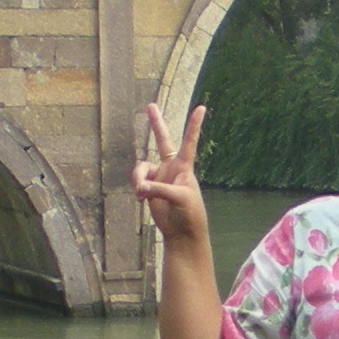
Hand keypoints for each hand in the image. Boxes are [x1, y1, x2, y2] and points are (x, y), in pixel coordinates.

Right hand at [134, 103, 208, 245]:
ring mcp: (160, 176)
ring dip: (138, 177)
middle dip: (156, 124)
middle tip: (151, 105)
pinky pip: (138, 180)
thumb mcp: (179, 199)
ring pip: (142, 167)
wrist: (181, 232)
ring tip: (141, 192)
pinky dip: (137, 187)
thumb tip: (140, 187)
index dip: (194, 125)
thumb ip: (160, 189)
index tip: (202, 108)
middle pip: (163, 140)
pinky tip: (141, 198)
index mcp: (185, 167)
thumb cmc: (189, 214)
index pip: (189, 142)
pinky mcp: (150, 187)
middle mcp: (172, 168)